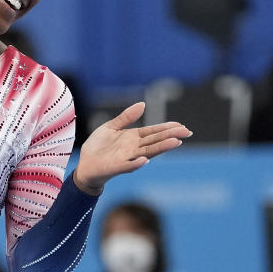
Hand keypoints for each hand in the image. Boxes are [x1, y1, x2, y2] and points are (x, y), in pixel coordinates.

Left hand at [73, 102, 190, 194]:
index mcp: (133, 137)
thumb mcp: (111, 127)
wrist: (85, 164)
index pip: (154, 132)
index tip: (182, 126)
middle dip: (170, 136)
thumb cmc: (98, 147)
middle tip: (186, 132)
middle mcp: (133, 148)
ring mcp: (127, 158)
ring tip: (176, 142)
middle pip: (155, 140)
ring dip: (161, 147)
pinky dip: (136, 163)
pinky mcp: (116, 167)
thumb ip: (126, 117)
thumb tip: (143, 104)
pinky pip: (128, 165)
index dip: (167, 128)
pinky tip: (145, 160)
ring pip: (147, 152)